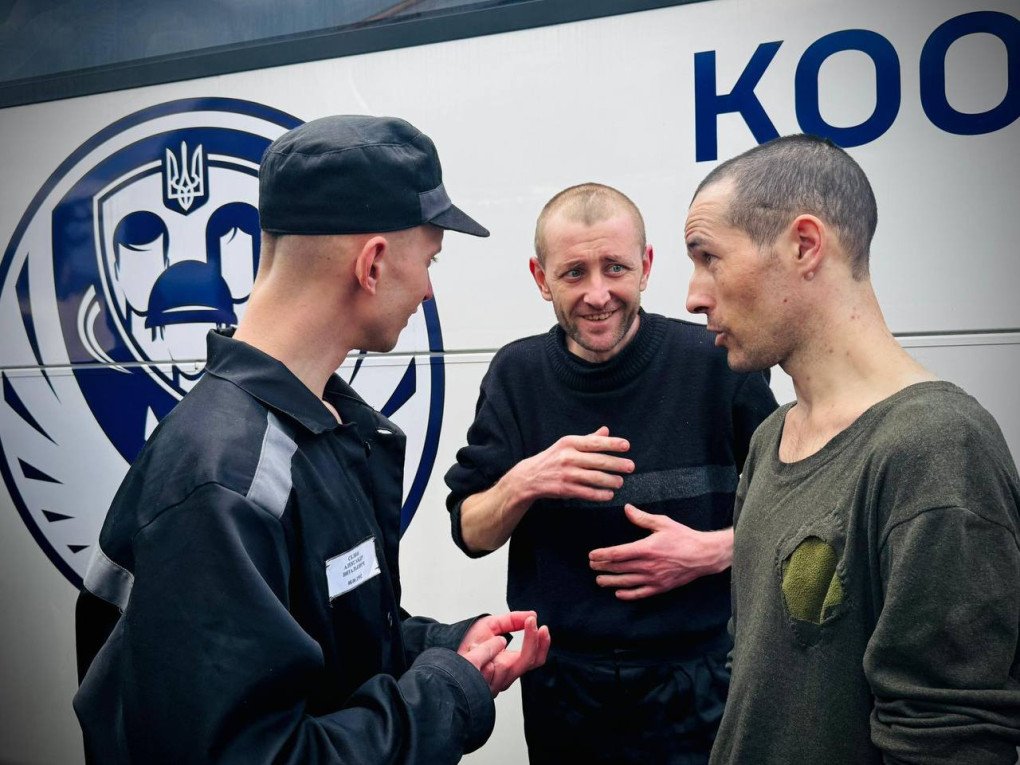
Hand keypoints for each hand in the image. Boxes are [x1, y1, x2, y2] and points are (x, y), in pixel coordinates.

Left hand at [458, 611, 550, 695]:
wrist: (445, 650)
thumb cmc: (467, 640)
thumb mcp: (491, 624)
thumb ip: (511, 620)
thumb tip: (532, 615)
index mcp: (511, 661)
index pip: (535, 657)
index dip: (542, 644)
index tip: (541, 626)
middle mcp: (506, 675)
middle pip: (529, 662)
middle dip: (532, 642)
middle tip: (532, 623)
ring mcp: (496, 684)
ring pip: (507, 666)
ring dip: (492, 649)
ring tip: (477, 644)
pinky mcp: (484, 689)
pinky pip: (489, 670)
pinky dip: (482, 657)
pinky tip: (473, 652)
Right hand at [512, 426, 633, 503]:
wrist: (530, 476)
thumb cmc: (553, 458)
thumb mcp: (566, 445)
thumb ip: (588, 439)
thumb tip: (606, 430)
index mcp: (569, 443)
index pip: (595, 442)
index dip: (612, 444)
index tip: (626, 446)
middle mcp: (568, 457)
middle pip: (598, 461)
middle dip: (617, 464)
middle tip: (630, 466)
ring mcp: (566, 474)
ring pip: (595, 478)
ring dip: (611, 481)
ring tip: (620, 482)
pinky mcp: (565, 489)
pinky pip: (587, 493)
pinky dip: (600, 494)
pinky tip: (609, 494)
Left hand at [588, 504, 733, 599]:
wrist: (704, 555)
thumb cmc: (684, 537)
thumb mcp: (663, 523)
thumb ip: (642, 518)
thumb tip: (627, 509)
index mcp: (646, 548)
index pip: (617, 553)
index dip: (602, 555)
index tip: (592, 555)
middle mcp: (648, 566)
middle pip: (618, 568)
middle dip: (603, 567)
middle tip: (592, 566)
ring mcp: (654, 579)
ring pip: (626, 582)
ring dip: (610, 582)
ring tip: (599, 580)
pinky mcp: (660, 587)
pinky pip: (640, 593)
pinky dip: (627, 594)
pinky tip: (618, 593)